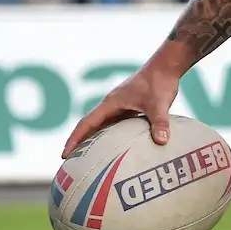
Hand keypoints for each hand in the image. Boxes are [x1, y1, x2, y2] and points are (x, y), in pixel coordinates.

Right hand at [60, 64, 180, 158]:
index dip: (74, 139)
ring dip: (94, 139)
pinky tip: (115, 148)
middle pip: (90, 126)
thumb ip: (159, 122)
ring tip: (89, 160)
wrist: (167, 66)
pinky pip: (116, 124)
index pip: (86, 123)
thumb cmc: (159, 81)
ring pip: (103, 125)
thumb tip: (162, 141)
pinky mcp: (130, 106)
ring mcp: (121, 105)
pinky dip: (111, 135)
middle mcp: (112, 104)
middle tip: (71, 163)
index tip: (63, 155)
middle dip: (79, 142)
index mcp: (111, 103)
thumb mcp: (159, 103)